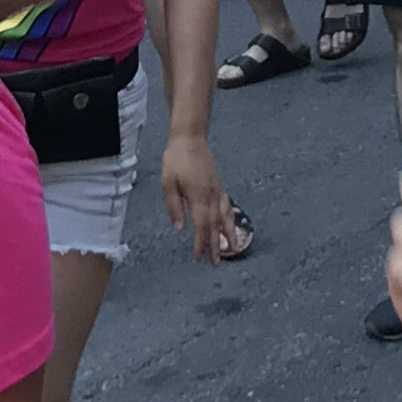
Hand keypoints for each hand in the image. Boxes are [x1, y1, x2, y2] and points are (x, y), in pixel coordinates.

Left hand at [159, 128, 236, 263]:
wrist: (190, 139)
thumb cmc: (176, 160)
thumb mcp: (168, 183)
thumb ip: (174, 207)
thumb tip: (180, 228)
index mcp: (198, 197)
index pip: (201, 226)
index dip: (201, 243)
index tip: (199, 257)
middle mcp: (211, 196)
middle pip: (215, 225)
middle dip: (215, 245)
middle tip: (216, 262)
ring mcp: (217, 190)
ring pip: (226, 216)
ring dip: (229, 233)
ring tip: (233, 248)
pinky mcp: (218, 185)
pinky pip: (227, 205)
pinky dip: (230, 217)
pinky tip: (230, 223)